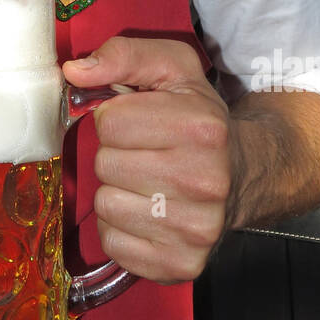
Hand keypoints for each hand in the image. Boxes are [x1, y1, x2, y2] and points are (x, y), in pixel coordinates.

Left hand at [62, 36, 232, 283]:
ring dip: (117, 191)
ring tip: (146, 182)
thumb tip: (73, 71)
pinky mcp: (182, 264)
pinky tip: (147, 212)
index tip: (138, 122)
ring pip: (106, 206)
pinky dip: (121, 227)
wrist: (245, 174)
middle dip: (116, 154)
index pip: (110, 122)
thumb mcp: (173, 70)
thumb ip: (123, 55)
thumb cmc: (200, 119)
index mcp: (202, 128)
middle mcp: (205, 182)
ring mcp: (196, 230)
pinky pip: (113, 243)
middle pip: (105, 165)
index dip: (115, 117)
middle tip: (144, 153)